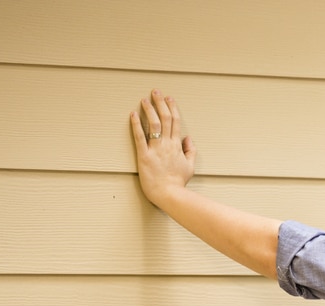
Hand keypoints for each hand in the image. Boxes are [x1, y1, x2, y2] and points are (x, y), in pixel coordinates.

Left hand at [129, 89, 196, 206]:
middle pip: (165, 119)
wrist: (170, 194)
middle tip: (156, 92)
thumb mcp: (190, 166)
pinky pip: (140, 137)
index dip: (172, 108)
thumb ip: (190, 151)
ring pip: (154, 124)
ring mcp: (155, 149)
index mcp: (177, 146)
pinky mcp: (144, 156)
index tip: (169, 98)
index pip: (176, 122)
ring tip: (144, 99)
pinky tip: (133, 114)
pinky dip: (136, 124)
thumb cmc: (178, 183)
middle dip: (160, 103)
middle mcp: (167, 145)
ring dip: (149, 110)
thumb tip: (189, 138)